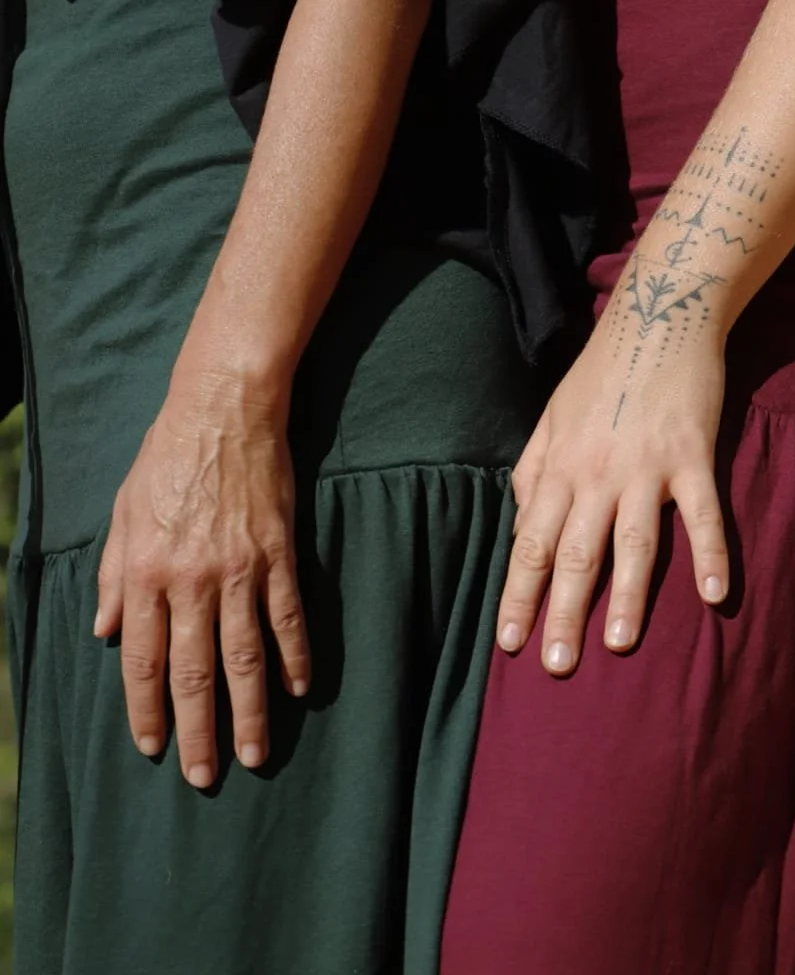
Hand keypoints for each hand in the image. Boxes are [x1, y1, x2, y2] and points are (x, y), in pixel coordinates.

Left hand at [95, 364, 310, 787]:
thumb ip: (112, 574)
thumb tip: (105, 630)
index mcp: (145, 572)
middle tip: (204, 776)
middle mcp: (190, 580)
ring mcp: (238, 569)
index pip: (144, 661)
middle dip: (197, 731)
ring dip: (249, 711)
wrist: (223, 409)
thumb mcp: (122, 511)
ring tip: (254, 754)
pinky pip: (287, 616)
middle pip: (193, 673)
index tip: (151, 748)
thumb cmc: (167, 455)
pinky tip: (298, 688)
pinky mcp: (277, 552)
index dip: (146, 710)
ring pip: (243, 656)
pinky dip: (294, 655)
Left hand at [496, 305, 730, 675]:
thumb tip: (518, 523)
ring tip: (618, 645)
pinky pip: (702, 513)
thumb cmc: (602, 373)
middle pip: (573, 553)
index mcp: (558, 466)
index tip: (508, 641)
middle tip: (555, 666)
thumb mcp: (552, 417)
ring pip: (632, 542)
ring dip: (626, 597)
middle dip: (561, 612)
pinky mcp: (692, 455)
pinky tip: (715, 596)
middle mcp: (595, 472)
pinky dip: (711, 554)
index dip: (518, 593)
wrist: (658, 318)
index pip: (529, 542)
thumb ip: (533, 470)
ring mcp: (645, 466)